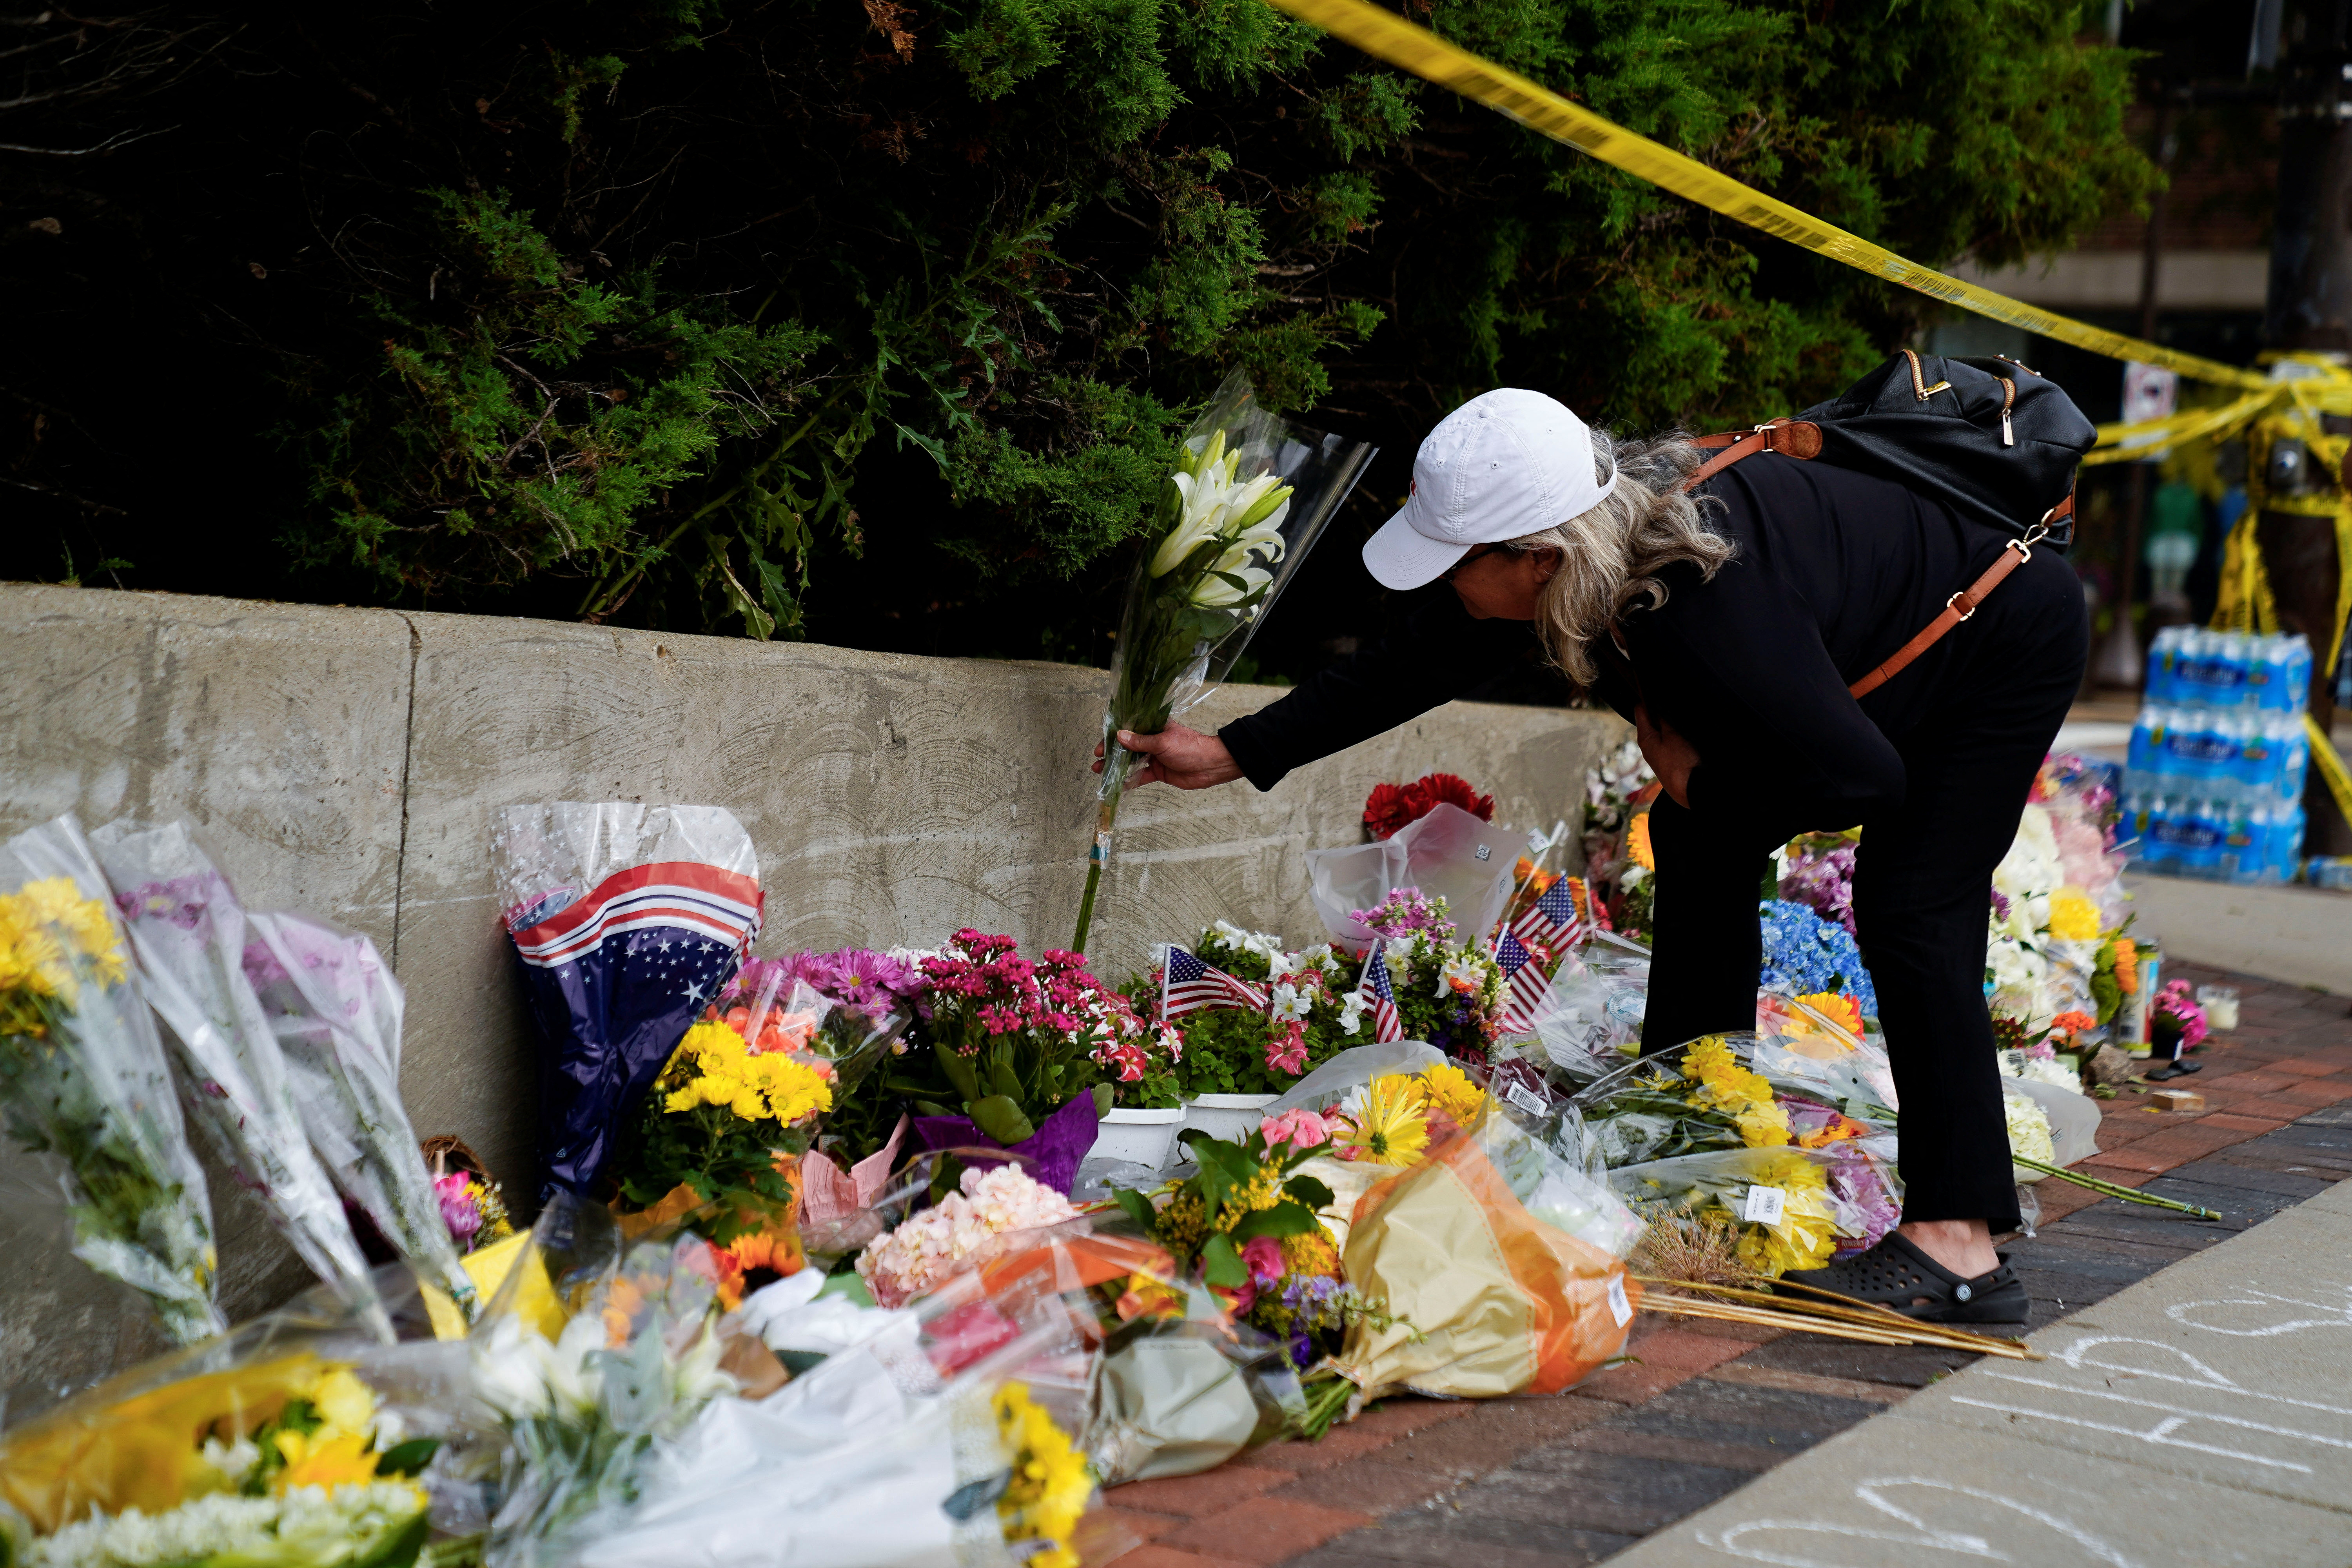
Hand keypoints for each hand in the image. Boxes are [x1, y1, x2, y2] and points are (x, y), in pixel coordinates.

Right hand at [1091, 723, 1243, 790]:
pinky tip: (1118, 785)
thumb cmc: (1190, 748)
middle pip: (1127, 747)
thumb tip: (1119, 736)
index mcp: (1154, 727)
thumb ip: (1140, 741)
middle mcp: (1152, 741)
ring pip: (1131, 762)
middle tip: (1097, 762)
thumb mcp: (1163, 742)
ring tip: (1101, 773)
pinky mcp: (1159, 772)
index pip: (1128, 730)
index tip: (1101, 747)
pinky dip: (1130, 780)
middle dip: (1111, 754)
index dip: (1113, 738)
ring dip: (1117, 768)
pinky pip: (1141, 776)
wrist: (1211, 765)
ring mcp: (1155, 757)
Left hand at [1634, 703, 1697, 809]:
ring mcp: (1659, 755)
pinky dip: (1677, 737)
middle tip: (1676, 706)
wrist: (1692, 792)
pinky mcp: (1670, 762)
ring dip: (1671, 725)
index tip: (1658, 690)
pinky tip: (1687, 737)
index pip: (1640, 710)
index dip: (1648, 699)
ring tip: (1683, 721)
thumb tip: (1656, 705)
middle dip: (1663, 712)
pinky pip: (1671, 743)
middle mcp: (1648, 747)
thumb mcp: (1674, 735)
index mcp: (1645, 738)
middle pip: (1652, 720)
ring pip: (1663, 732)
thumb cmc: (1682, 763)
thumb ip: (1664, 719)